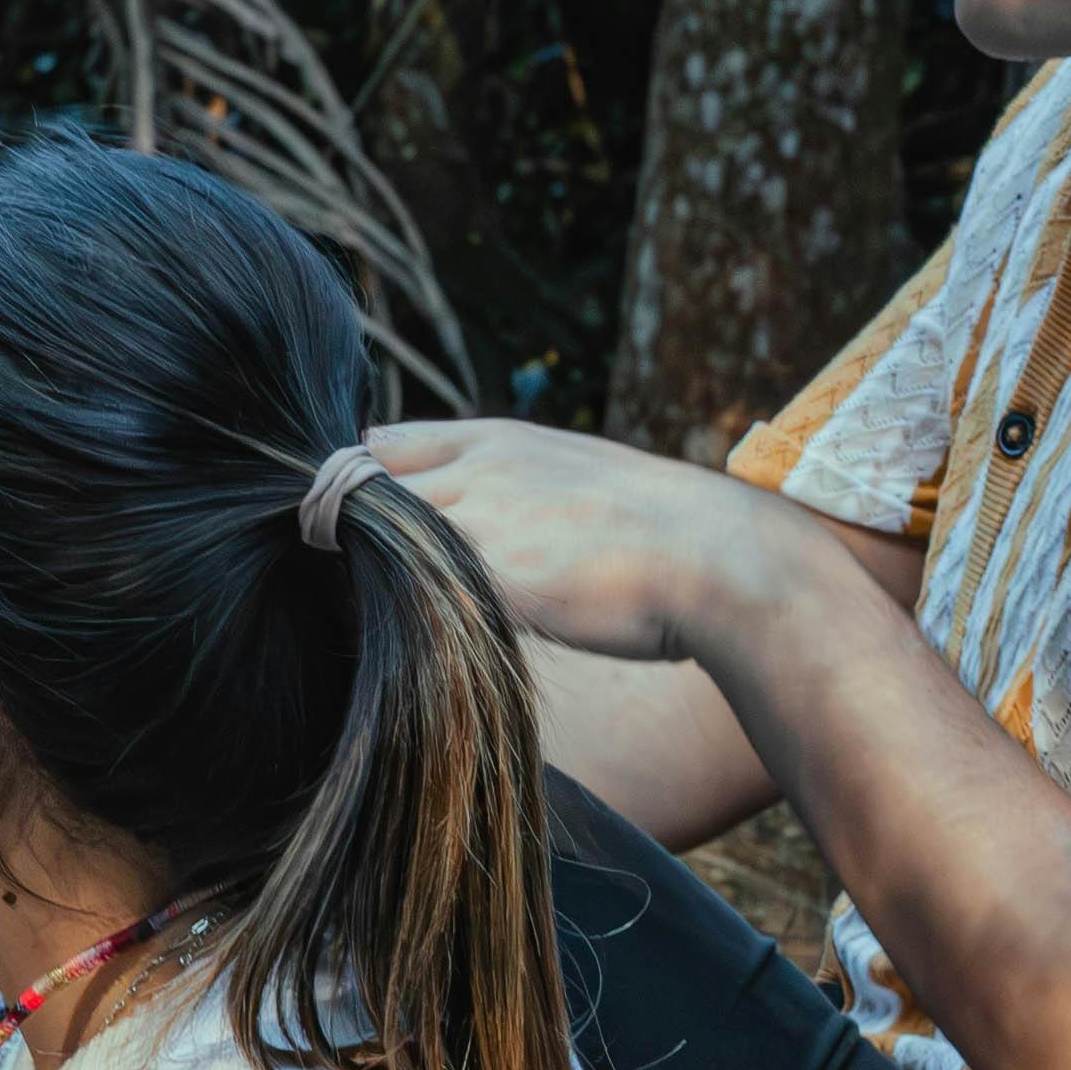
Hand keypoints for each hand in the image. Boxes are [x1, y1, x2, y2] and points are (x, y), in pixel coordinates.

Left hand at [356, 419, 810, 666]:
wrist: (723, 559)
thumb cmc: (660, 534)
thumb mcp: (577, 478)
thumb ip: (512, 487)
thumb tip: (466, 518)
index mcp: (499, 437)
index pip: (382, 445)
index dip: (359, 488)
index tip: (354, 525)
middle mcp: (477, 465)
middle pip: (361, 486)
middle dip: (347, 529)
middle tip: (348, 573)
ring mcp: (477, 513)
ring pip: (376, 533)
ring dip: (366, 567)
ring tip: (376, 606)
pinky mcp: (485, 568)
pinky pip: (407, 584)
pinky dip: (396, 605)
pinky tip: (410, 632)